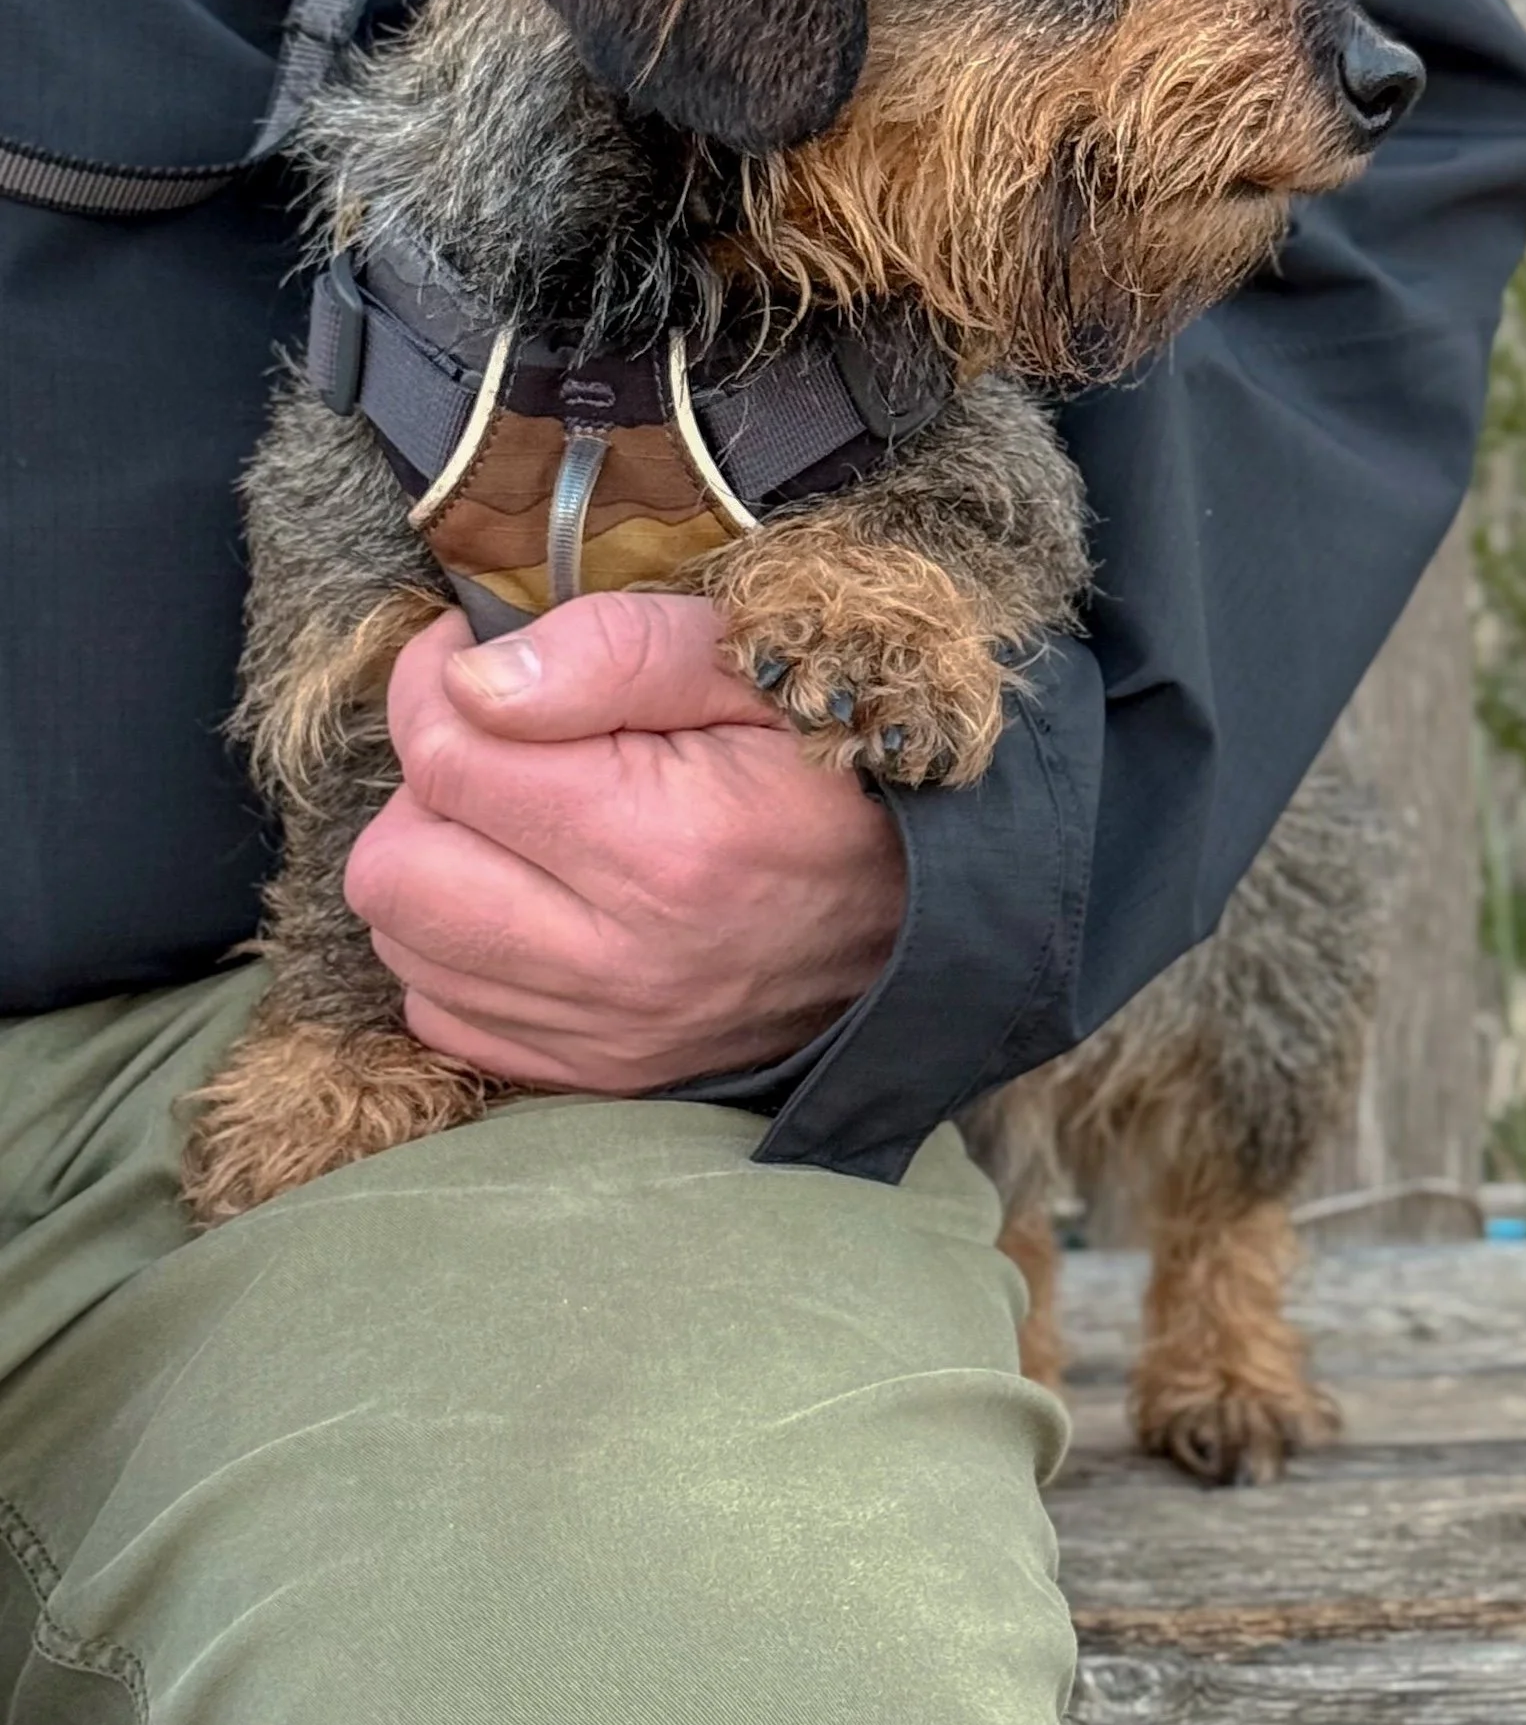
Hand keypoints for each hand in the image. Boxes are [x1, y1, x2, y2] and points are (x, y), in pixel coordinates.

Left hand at [346, 594, 906, 1092]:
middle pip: (396, 867)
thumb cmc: (838, 765)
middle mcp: (619, 957)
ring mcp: (604, 1031)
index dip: (435, 682)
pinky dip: (459, 954)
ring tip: (516, 821)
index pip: (445, 755)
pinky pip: (444, 1018)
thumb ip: (613, 650)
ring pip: (407, 946)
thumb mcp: (752, 666)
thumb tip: (472, 680)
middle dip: (425, 786)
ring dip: (436, 868)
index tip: (471, 654)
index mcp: (662, 839)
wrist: (930, 912)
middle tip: (495, 744)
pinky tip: (528, 900)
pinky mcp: (599, 1074)